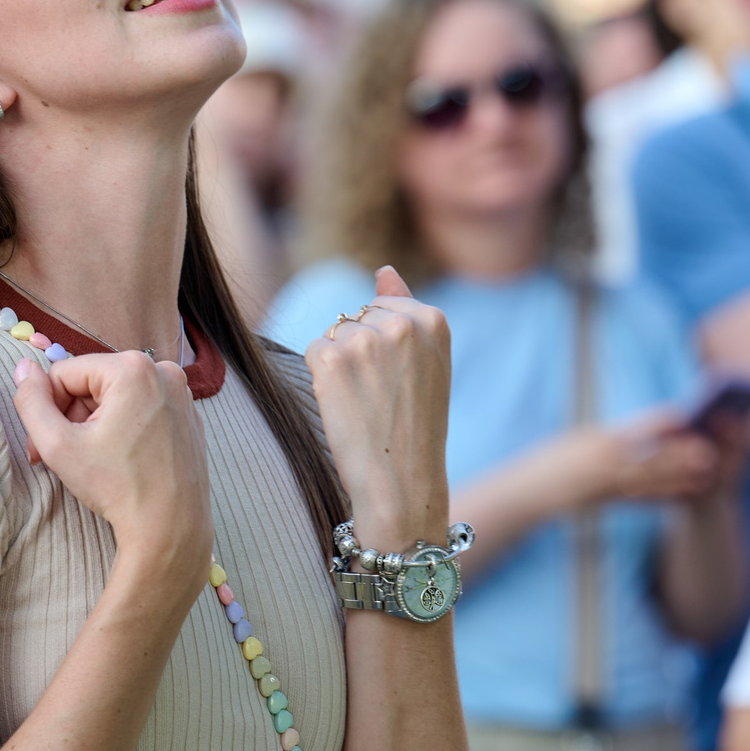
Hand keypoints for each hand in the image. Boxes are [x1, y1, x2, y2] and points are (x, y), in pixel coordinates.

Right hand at [12, 350, 211, 600]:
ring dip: (95, 424)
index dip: (46, 409)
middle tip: (65, 458)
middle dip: (72, 418)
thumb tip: (23, 368)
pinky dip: (124, 429)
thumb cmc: (118, 487)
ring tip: (95, 461)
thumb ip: (30, 402)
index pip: (63, 374)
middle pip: (91, 384)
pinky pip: (141, 410)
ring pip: (115, 397)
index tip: (42, 447)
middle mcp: (162, 371)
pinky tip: (121, 460)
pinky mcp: (187, 416)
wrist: (171, 528)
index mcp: (131, 368)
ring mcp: (179, 394)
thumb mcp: (58, 445)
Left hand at [305, 266, 452, 547]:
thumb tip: (383, 270)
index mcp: (433, 319)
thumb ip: (406, 310)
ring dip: (340, 365)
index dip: (385, 349)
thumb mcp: (427, 363)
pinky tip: (345, 405)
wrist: (401, 480)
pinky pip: (315, 351)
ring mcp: (365, 338)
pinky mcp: (331, 357)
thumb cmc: (415, 427)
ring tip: (364, 403)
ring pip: (334, 334)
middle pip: (357, 317)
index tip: (401, 382)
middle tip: (381, 397)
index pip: (385, 308)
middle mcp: (401, 322)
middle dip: (360, 353)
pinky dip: (323, 379)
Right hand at [549, 412, 725, 506]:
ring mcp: (606, 486)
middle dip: (682, 455)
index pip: (637, 429)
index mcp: (598, 441)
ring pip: (651, 481)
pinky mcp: (606, 502)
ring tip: (705, 473)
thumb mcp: (580, 439)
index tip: (684, 416)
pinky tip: (681, 492)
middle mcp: (605, 465)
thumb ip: (614, 436)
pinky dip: (663, 495)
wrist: (528, 492)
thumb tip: (648, 431)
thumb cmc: (553, 460)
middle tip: (709, 450)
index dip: (662, 423)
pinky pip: (641, 498)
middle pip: (652, 458)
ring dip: (680, 477)